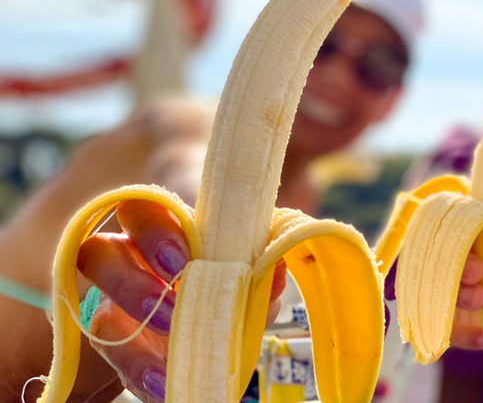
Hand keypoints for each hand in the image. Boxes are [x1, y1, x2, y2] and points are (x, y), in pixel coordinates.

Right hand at [77, 199, 285, 401]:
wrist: (211, 333)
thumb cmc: (227, 287)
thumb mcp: (248, 278)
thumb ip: (260, 272)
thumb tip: (274, 268)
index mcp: (164, 233)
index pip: (139, 210)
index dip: (152, 230)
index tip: (182, 260)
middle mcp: (128, 264)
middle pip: (99, 255)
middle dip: (131, 283)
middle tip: (171, 308)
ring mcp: (114, 306)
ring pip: (96, 311)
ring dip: (131, 342)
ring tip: (170, 352)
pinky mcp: (116, 347)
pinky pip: (114, 362)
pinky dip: (139, 371)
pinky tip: (163, 383)